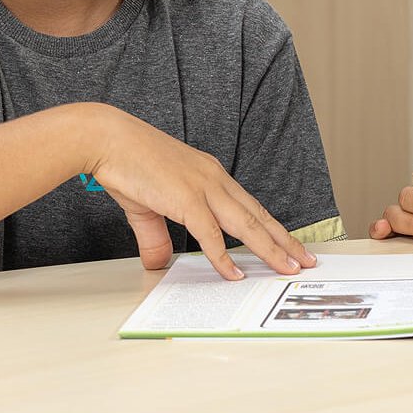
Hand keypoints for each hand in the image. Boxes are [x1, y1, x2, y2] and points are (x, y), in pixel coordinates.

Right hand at [79, 105, 315, 280]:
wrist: (108, 139)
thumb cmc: (127, 163)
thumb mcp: (147, 207)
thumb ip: (157, 237)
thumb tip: (159, 263)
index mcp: (210, 176)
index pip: (250, 206)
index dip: (272, 227)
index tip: (288, 244)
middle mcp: (214, 179)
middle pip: (258, 216)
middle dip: (284, 241)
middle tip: (304, 260)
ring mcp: (203, 187)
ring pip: (246, 224)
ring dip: (269, 249)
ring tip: (287, 268)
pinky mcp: (186, 198)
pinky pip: (211, 233)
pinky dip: (223, 256)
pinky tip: (234, 273)